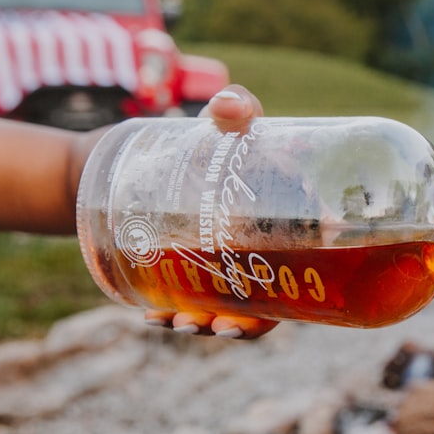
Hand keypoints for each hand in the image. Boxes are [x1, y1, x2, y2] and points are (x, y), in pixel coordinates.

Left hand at [144, 84, 278, 339]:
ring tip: (179, 323)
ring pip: (222, 310)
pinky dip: (169, 313)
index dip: (290, 304)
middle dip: (242, 326)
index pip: (300, 277)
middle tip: (217, 325)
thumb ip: (234, 107)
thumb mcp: (219, 123)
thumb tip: (232, 108)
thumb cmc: (197, 138)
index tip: (265, 313)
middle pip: (261, 306)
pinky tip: (152, 317)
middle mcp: (253, 256)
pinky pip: (184, 304)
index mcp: (278, 230)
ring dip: (203, 326)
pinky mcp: (181, 273)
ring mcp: (216, 267)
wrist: (133, 150)